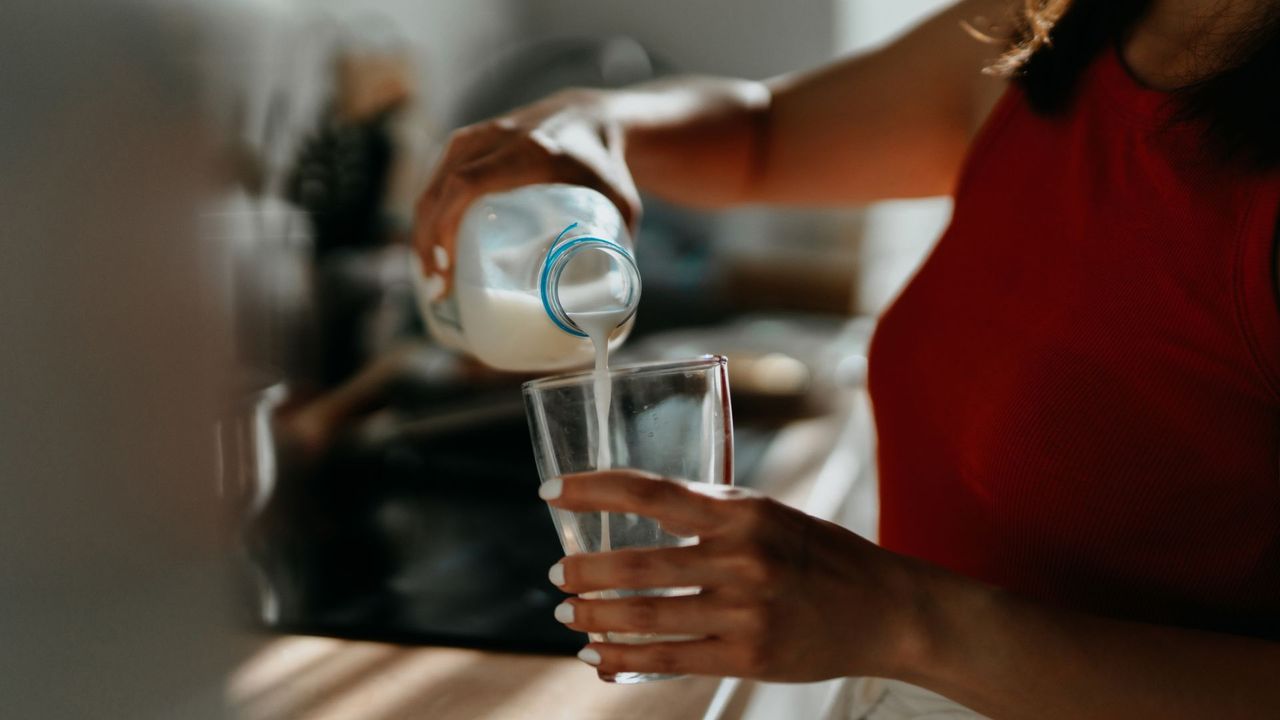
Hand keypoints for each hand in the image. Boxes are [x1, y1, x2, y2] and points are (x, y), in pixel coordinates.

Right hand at [413, 89, 641, 295]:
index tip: (448, 267)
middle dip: (429, 239)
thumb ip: (619, 251)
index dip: (446, 226)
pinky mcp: (470, 140)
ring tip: (432, 272)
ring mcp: (479, 135)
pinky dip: (429, 211)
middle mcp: (498, 138)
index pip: (468, 185)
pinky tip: (430, 242)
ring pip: (433, 183)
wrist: (593, 116)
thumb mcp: (620, 204)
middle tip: (437, 285)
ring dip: (424, 228)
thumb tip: (609, 312)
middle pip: (442, 188)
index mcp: (531, 152)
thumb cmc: (608, 167)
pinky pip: (437, 176)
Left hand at [542, 471, 928, 681]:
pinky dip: (625, 658)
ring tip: (569, 615)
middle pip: (637, 565)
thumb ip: (708, 512)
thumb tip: (636, 510)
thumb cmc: (816, 554)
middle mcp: (742, 558)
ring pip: (646, 617)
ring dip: (595, 617)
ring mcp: (746, 611)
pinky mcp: (750, 656)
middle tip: (556, 576)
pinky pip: (670, 658)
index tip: (551, 492)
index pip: (651, 493)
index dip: (593, 490)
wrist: (884, 609)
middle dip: (584, 572)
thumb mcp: (766, 514)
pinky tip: (600, 657)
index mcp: (742, 512)